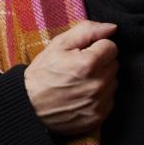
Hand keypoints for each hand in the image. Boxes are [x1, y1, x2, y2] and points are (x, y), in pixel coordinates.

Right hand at [24, 20, 118, 136]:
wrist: (29, 105)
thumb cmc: (42, 73)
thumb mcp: (58, 44)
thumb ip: (87, 31)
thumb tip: (112, 27)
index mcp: (89, 64)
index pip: (111, 47)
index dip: (96, 47)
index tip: (83, 53)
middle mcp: (98, 84)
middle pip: (113, 64)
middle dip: (100, 63)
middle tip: (79, 68)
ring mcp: (99, 103)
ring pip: (113, 82)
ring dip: (101, 79)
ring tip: (80, 82)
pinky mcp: (98, 117)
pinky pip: (109, 100)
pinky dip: (99, 96)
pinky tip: (82, 95)